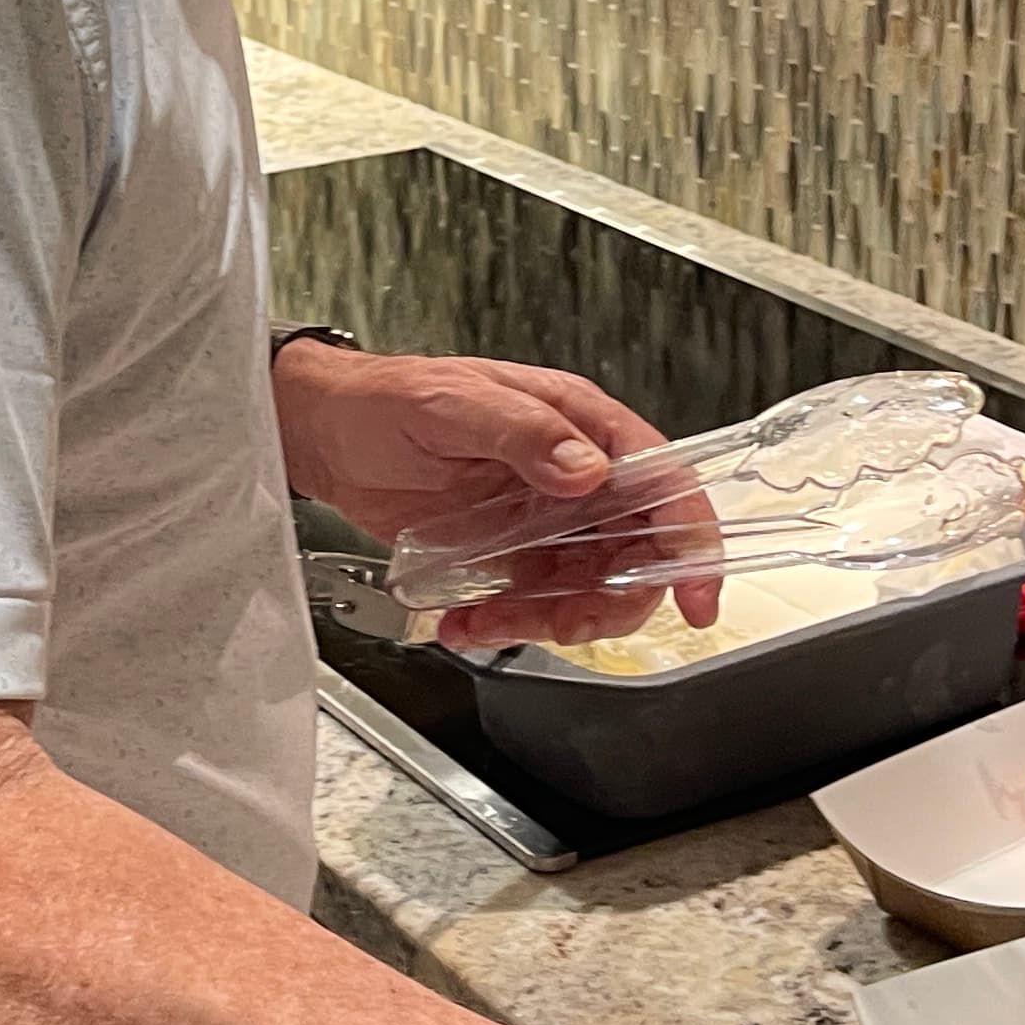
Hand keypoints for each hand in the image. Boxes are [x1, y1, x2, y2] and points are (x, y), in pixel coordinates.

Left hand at [271, 343, 706, 646]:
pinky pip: (537, 603)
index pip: (662, 481)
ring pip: (589, 589)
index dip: (691, 537)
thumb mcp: (454, 405)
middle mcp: (574, 474)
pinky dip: (508, 626)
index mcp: (578, 422)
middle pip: (637, 551)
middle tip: (563, 622)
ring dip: (549, 621)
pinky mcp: (513, 554)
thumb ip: (524, 432)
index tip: (696, 590)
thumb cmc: (389, 398)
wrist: (328, 433)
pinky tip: (464, 623)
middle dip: (612, 599)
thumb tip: (587, 467)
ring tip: (488, 623)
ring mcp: (546, 518)